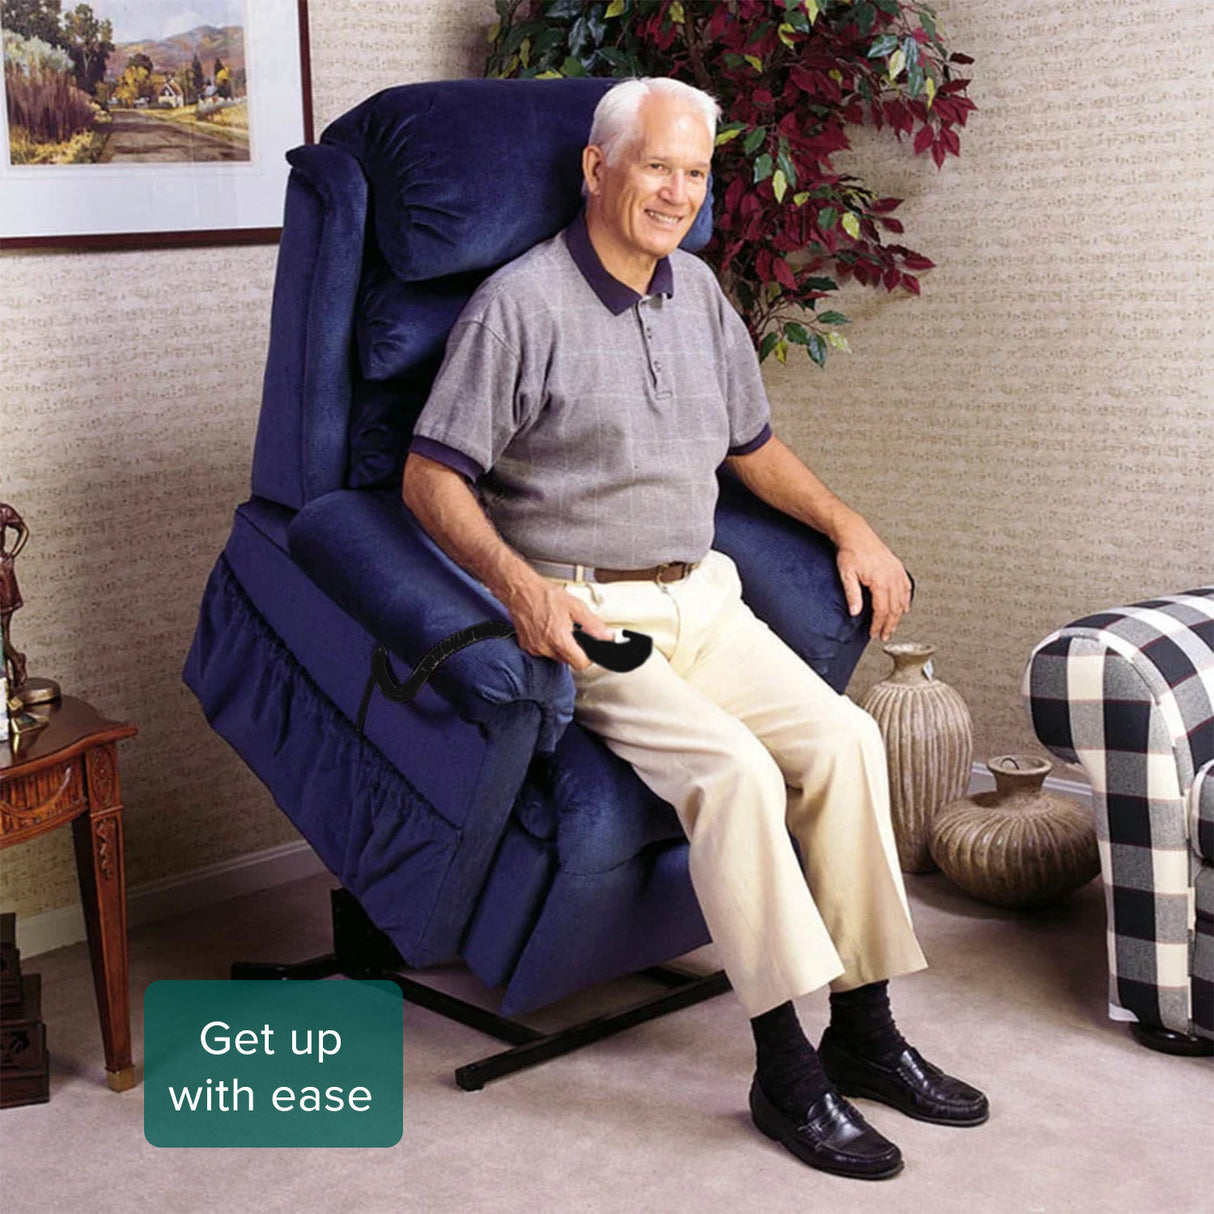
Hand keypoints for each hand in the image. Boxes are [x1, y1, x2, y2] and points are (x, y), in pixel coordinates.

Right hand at [503, 575, 613, 670]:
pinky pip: (544, 651)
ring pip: (556, 656)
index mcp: (559, 639)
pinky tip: (548, 629)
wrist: (520, 591)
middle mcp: (545, 647)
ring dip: (561, 646)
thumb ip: (593, 624)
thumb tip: (607, 636)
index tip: (589, 648)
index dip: (588, 657)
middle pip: (568, 660)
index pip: (580, 663)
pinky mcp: (527, 646)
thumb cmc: (545, 595)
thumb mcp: (575, 606)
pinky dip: (549, 643)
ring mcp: (535, 648)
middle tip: (573, 632)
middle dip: (574, 649)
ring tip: (559, 627)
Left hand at [835, 521, 911, 642]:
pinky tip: (904, 607)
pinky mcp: (897, 567)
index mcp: (880, 580)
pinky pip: (906, 587)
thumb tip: (855, 612)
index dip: (879, 624)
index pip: (882, 610)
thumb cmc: (850, 551)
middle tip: (885, 635)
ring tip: (893, 626)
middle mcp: (892, 576)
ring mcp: (896, 571)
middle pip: (894, 608)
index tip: (875, 633)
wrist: (855, 534)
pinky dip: (906, 599)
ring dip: (898, 615)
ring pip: (902, 599)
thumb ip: (852, 595)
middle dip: (890, 624)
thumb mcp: (846, 575)